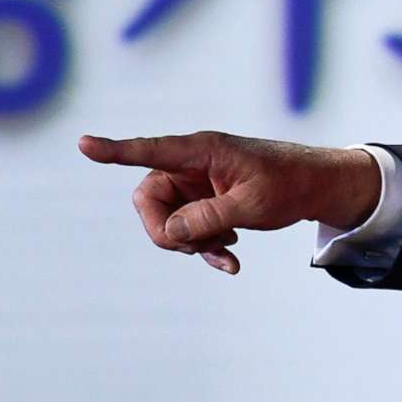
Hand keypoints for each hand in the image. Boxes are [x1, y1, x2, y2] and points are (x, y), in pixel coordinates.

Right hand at [77, 132, 381, 275]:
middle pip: (149, 198)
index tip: (84, 144)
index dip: (115, 151)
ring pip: (168, 218)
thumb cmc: (289, 184)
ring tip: (227, 251)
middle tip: (194, 249)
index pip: (150, 150)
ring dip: (191, 242)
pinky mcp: (205, 199)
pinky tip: (230, 256)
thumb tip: (170, 233)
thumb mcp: (251, 206)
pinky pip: (187, 226)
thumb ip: (207, 219)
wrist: (317, 186)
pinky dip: (204, 244)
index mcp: (202, 150)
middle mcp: (192, 163)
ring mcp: (197, 182)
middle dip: (166, 230)